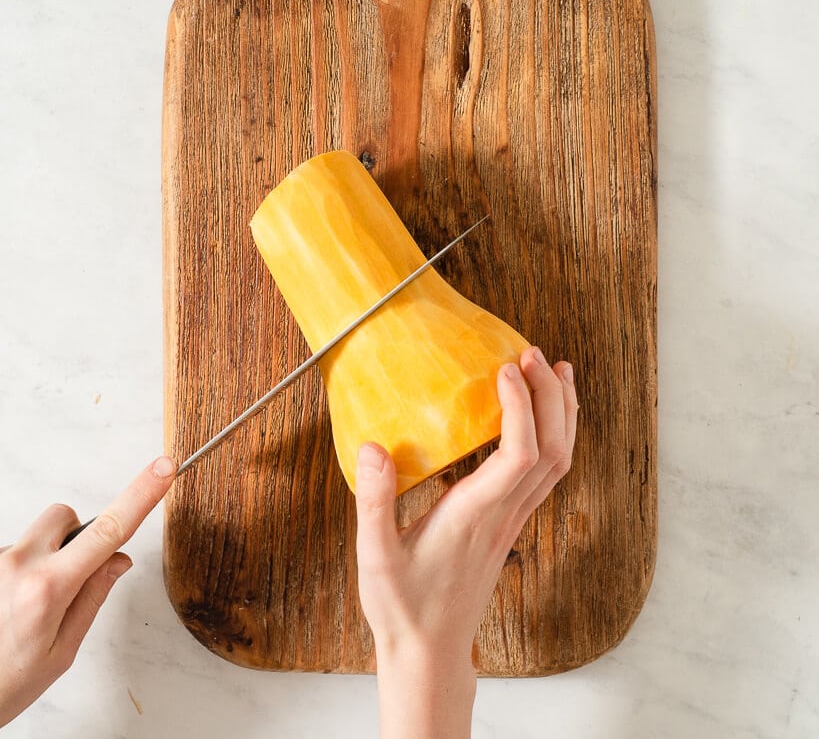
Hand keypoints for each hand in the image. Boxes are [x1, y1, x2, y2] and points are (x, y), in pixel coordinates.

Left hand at [0, 455, 176, 727]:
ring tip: (25, 607)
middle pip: (64, 516)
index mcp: (48, 588)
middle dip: (75, 536)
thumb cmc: (5, 685)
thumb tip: (118, 558)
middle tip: (68, 578)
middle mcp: (17, 565)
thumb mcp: (62, 651)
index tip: (162, 468)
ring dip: (42, 557)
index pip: (108, 530)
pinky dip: (19, 569)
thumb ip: (93, 597)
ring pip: (36, 536)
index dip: (141, 495)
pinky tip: (7, 606)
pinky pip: (13, 551)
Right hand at [355, 347, 577, 738]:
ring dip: (563, 412)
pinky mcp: (511, 522)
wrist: (430, 651)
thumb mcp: (374, 556)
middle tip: (532, 352)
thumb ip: (374, 501)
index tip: (504, 369)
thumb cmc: (403, 606)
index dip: (521, 408)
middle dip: (551, 396)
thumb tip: (372, 446)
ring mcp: (514, 520)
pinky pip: (548, 472)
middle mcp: (504, 514)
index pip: (518, 455)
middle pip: (554, 451)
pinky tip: (545, 414)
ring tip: (555, 369)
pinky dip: (556, 433)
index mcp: (474, 516)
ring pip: (560, 462)